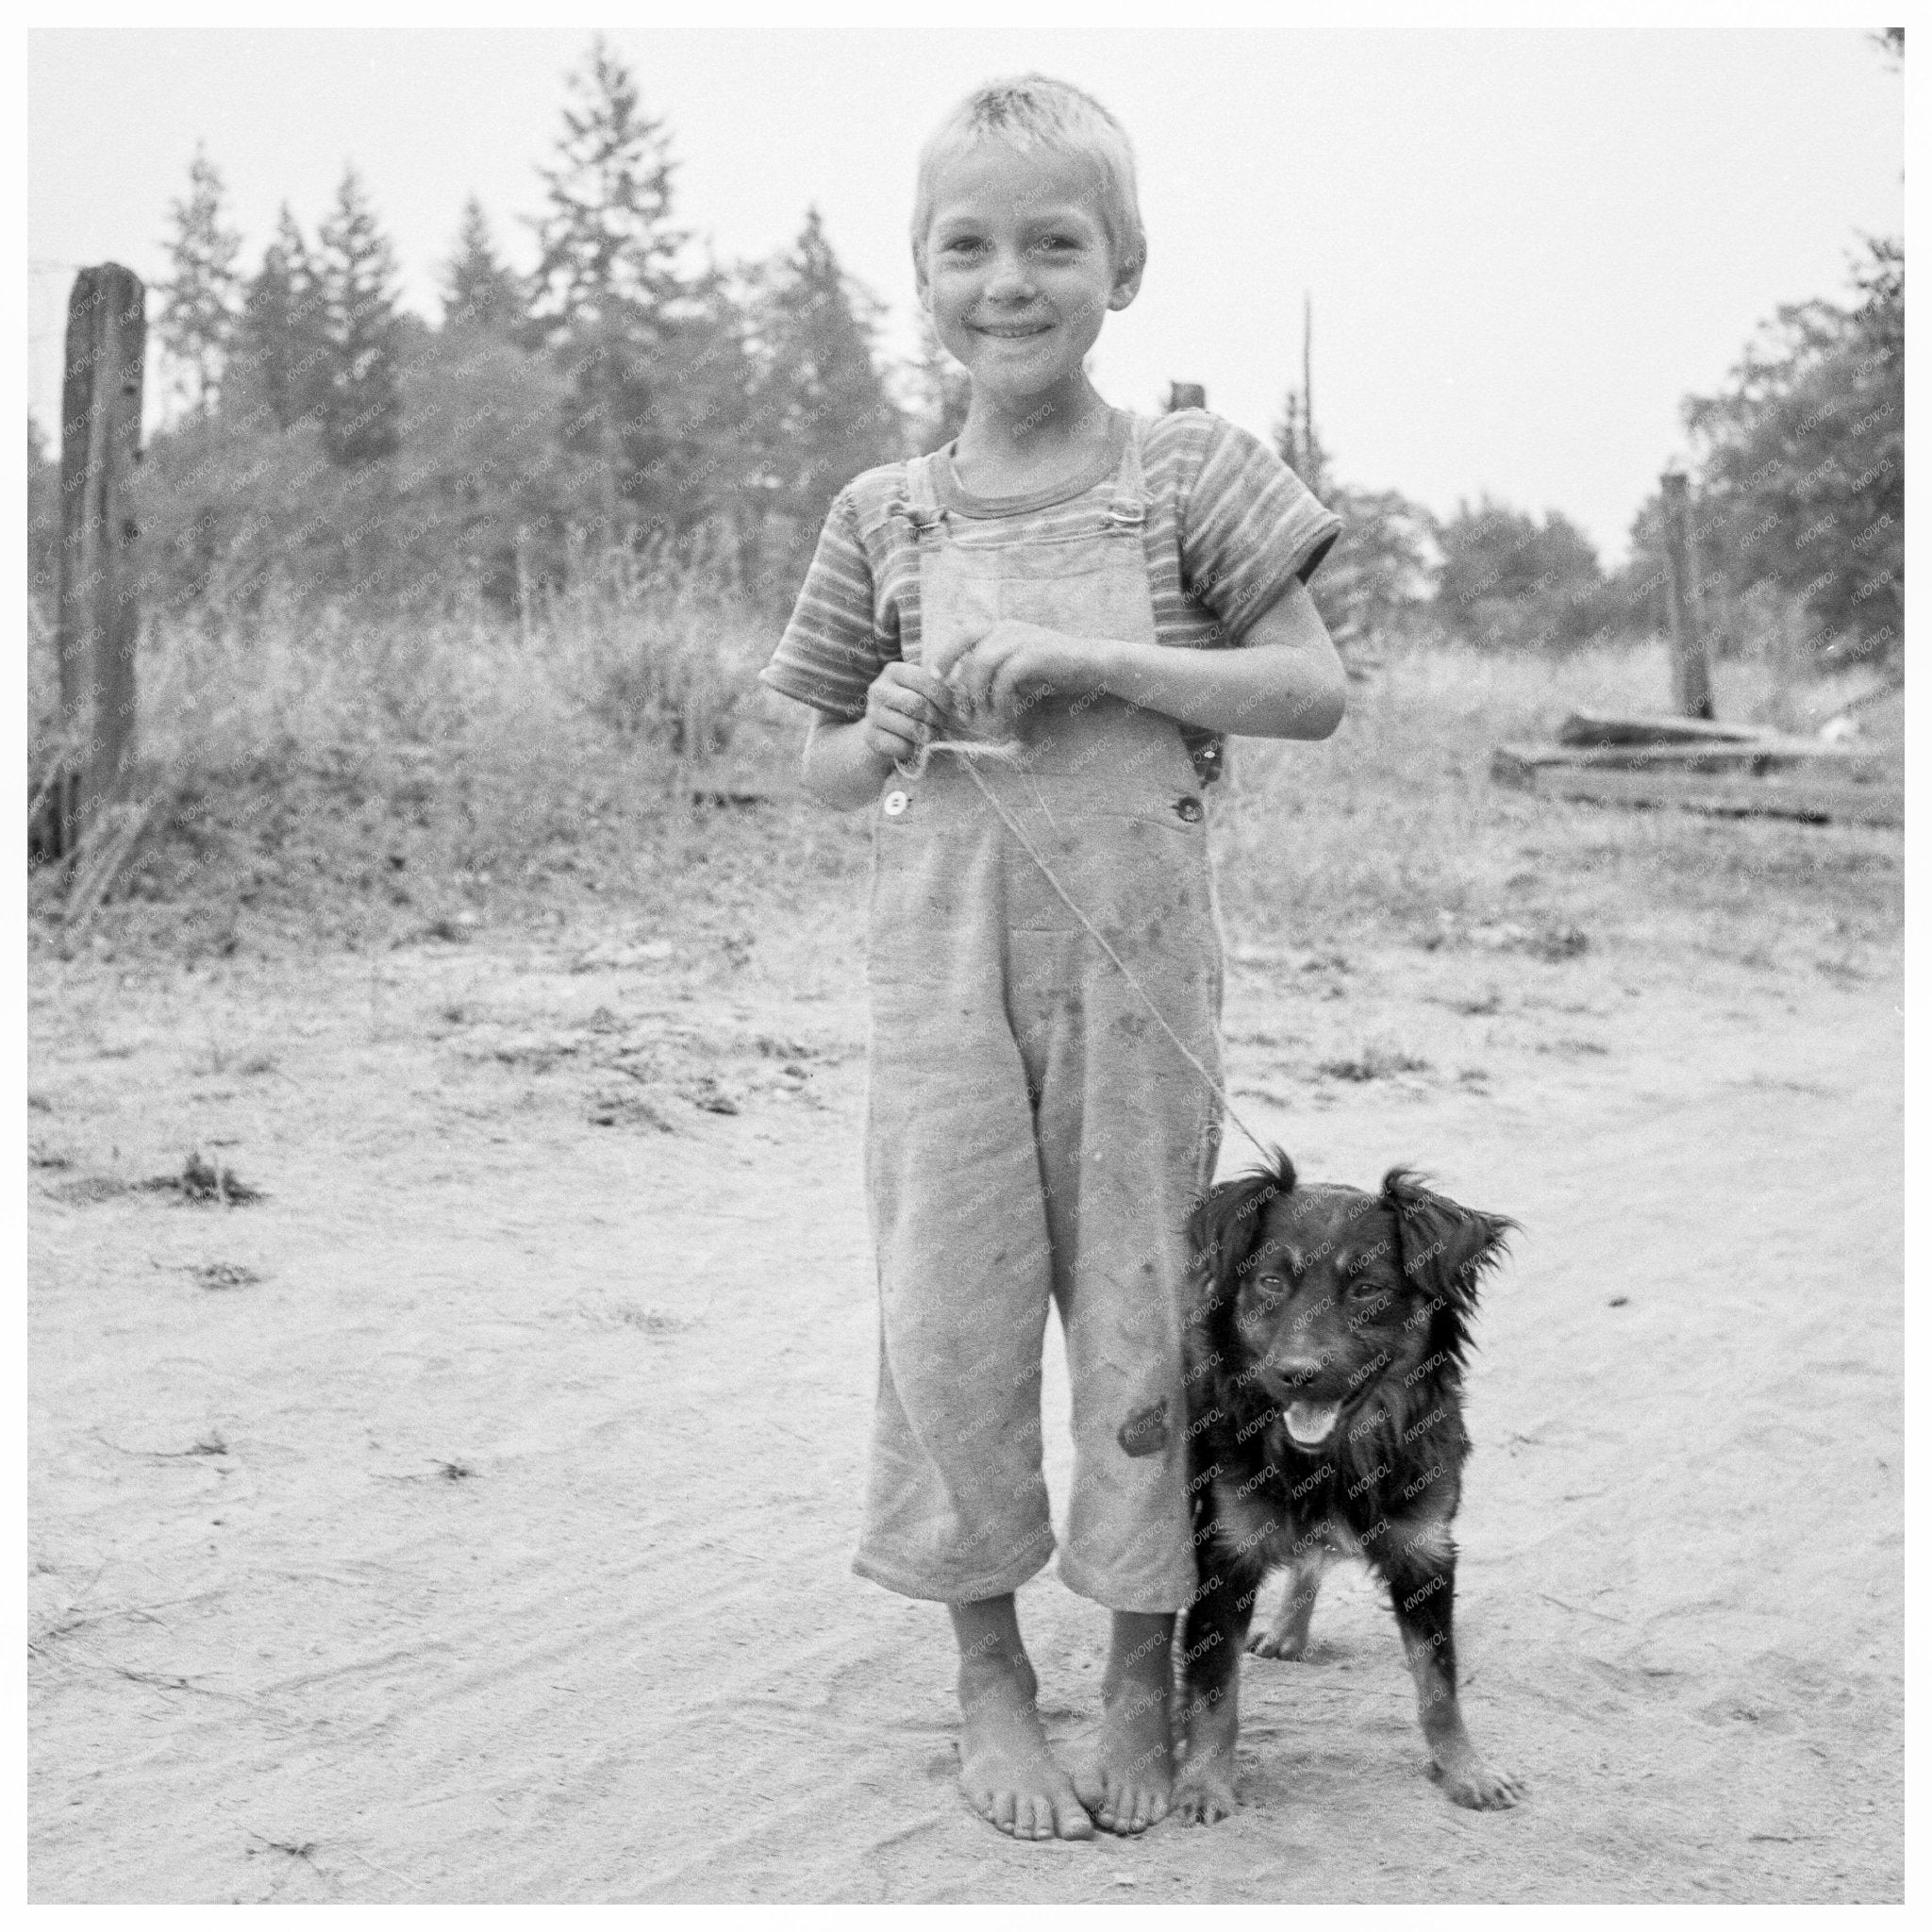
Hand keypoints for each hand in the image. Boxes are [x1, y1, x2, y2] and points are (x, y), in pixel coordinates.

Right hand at [861, 661, 956, 766]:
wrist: (884, 732)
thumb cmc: (913, 710)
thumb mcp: (927, 695)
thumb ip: (948, 696)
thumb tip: (966, 716)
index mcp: (894, 671)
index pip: (926, 680)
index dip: (944, 697)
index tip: (948, 708)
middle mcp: (878, 689)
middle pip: (918, 704)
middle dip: (935, 718)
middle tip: (938, 724)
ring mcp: (872, 713)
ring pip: (911, 728)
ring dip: (926, 736)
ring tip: (926, 734)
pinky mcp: (869, 737)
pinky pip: (901, 746)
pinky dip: (912, 749)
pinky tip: (910, 745)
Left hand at [946, 620, 1118, 723]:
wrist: (1092, 664)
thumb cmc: (1054, 669)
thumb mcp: (1018, 666)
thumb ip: (994, 670)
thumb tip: (965, 688)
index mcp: (1001, 629)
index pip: (962, 635)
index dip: (944, 655)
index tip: (936, 679)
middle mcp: (1008, 629)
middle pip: (968, 650)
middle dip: (960, 683)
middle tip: (962, 711)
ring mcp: (1022, 639)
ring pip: (983, 664)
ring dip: (979, 694)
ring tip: (985, 716)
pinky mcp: (1035, 654)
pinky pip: (1005, 677)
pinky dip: (1001, 698)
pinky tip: (1006, 713)